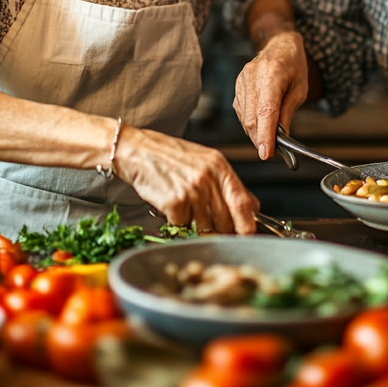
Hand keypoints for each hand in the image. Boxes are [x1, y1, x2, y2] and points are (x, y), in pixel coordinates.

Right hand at [113, 124, 258, 234]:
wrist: (136, 150)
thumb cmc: (168, 156)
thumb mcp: (204, 161)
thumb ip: (227, 184)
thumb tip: (251, 207)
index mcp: (219, 166)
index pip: (243, 202)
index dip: (248, 225)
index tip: (249, 236)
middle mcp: (208, 178)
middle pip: (225, 220)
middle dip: (221, 231)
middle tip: (211, 229)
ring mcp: (192, 190)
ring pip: (204, 226)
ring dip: (195, 226)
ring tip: (184, 208)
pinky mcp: (174, 202)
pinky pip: (182, 226)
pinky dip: (176, 222)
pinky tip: (170, 205)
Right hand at [233, 29, 309, 159]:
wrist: (279, 44)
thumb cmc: (293, 65)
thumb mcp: (299, 89)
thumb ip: (287, 113)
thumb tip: (280, 138)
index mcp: (272, 74)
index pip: (265, 111)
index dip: (265, 135)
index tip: (266, 153)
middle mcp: (253, 76)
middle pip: (252, 117)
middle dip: (260, 139)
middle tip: (271, 152)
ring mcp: (242, 80)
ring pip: (244, 117)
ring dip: (255, 133)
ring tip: (269, 138)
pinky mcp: (237, 85)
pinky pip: (241, 111)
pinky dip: (250, 123)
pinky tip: (260, 125)